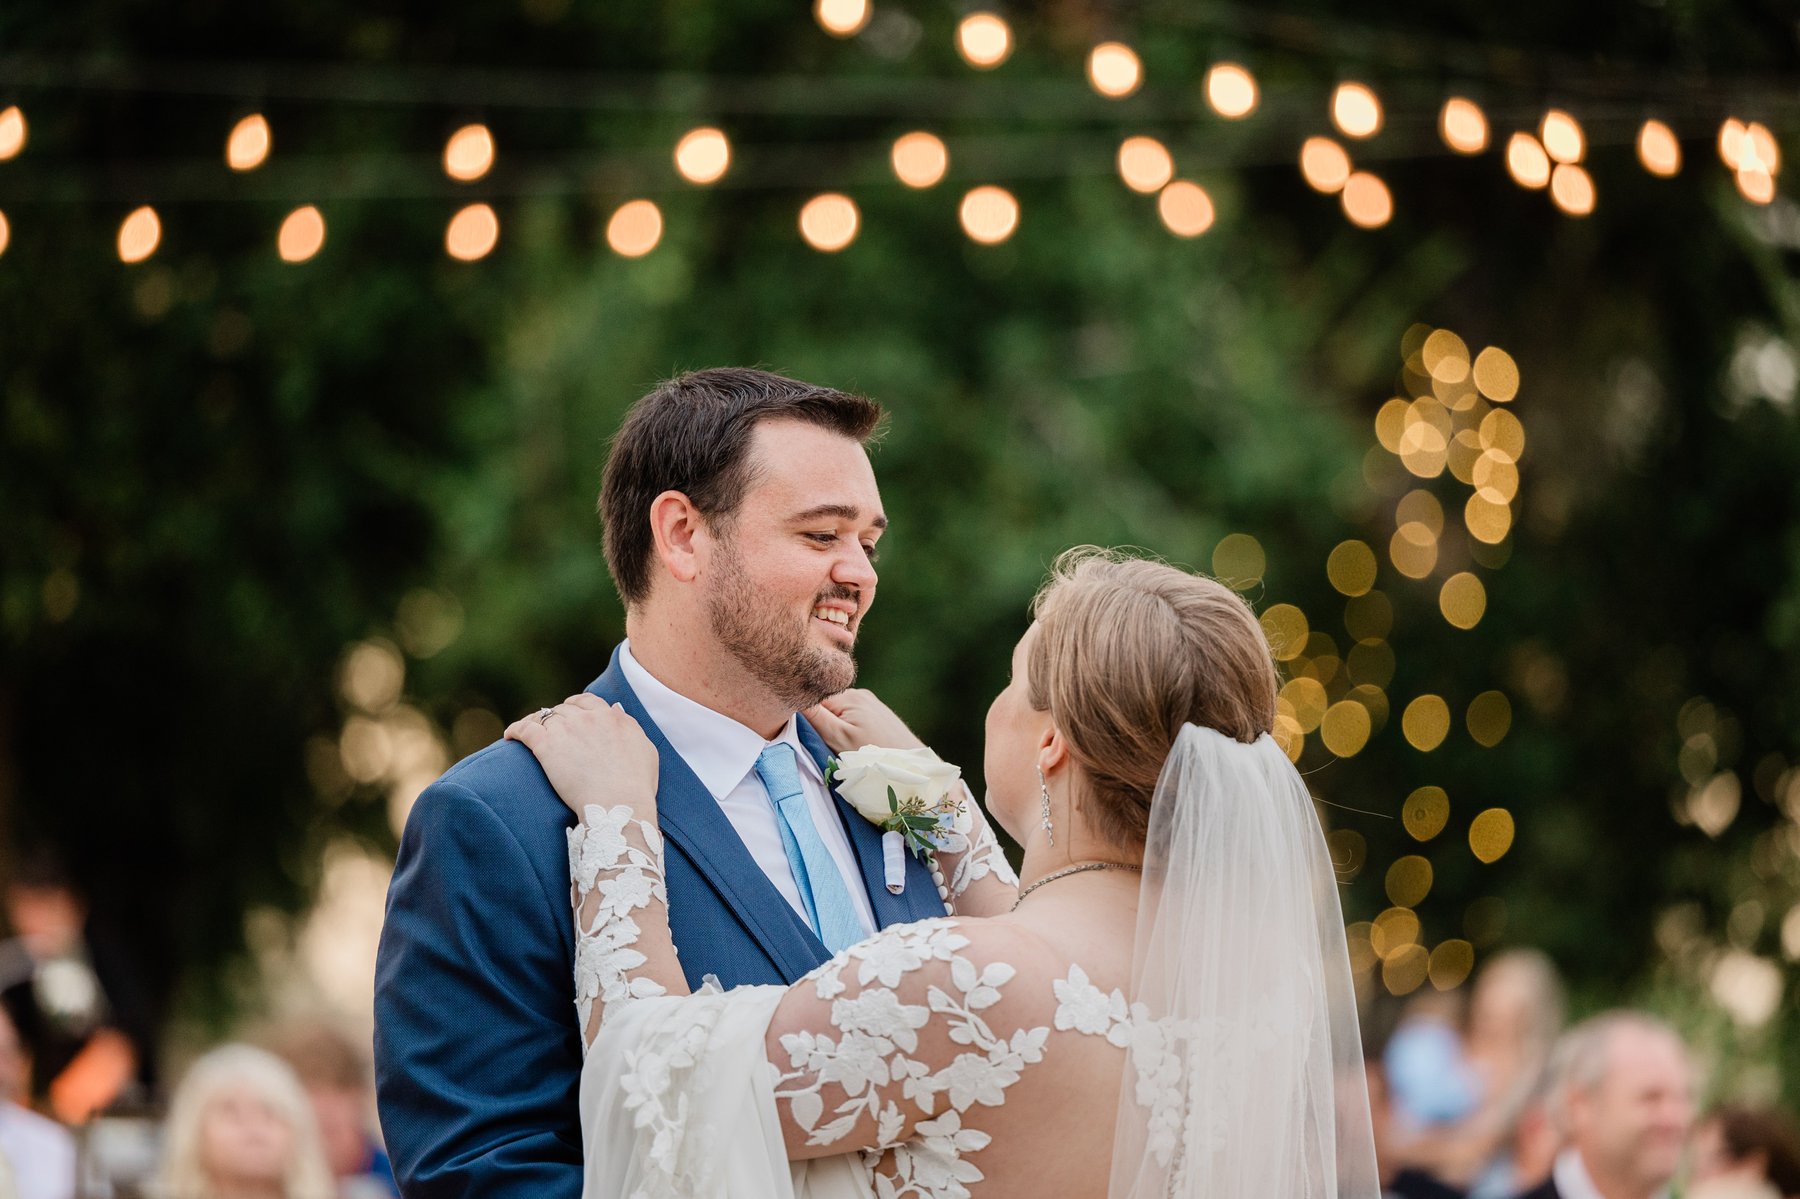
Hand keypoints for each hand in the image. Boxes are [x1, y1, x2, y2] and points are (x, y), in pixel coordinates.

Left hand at [505, 694, 658, 817]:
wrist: (620, 805)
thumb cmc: (636, 785)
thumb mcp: (645, 749)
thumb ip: (630, 727)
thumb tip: (617, 711)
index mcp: (611, 717)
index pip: (588, 701)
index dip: (577, 707)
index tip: (571, 715)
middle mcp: (588, 717)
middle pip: (564, 709)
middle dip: (556, 717)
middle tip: (550, 731)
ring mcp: (566, 729)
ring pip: (543, 717)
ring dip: (535, 723)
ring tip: (526, 733)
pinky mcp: (546, 746)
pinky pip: (524, 729)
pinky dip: (515, 730)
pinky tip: (509, 736)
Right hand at [803, 688, 924, 753]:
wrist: (911, 765)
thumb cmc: (873, 755)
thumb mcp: (839, 738)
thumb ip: (816, 716)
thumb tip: (794, 695)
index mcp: (847, 696)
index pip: (812, 698)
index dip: (804, 715)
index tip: (808, 733)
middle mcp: (859, 693)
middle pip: (825, 704)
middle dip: (822, 722)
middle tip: (828, 744)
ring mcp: (870, 702)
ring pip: (839, 711)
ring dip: (836, 727)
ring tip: (845, 746)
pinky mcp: (877, 713)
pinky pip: (852, 716)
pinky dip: (849, 728)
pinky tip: (857, 743)